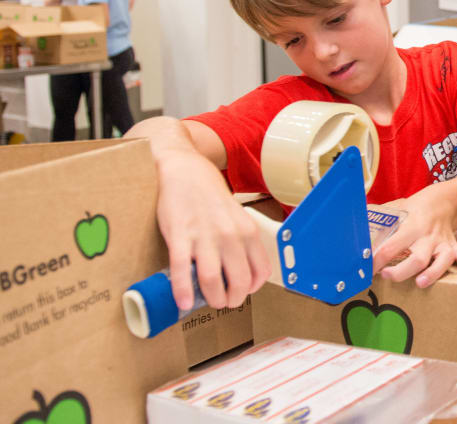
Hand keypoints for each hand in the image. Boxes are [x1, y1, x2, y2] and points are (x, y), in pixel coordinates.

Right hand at [154, 151, 270, 309]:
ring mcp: (204, 236)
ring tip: (207, 302)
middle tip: (223, 302)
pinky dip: (183, 292)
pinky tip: (183, 302)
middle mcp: (230, 235)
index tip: (242, 292)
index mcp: (248, 231)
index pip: (260, 272)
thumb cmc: (211, 196)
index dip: (251, 289)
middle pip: (238, 282)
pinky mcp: (179, 236)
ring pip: (212, 281)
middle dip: (232, 300)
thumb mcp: (237, 216)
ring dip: (211, 299)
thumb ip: (241, 241)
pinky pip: (182, 271)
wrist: (185, 170)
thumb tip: (240, 270)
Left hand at [372, 191, 456, 286]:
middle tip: (387, 276)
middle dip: (403, 270)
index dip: (378, 259)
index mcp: (411, 227)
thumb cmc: (414, 210)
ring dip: (433, 273)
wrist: (441, 201)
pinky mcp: (454, 247)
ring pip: (442, 260)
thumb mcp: (395, 209)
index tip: (368, 269)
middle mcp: (428, 237)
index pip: (392, 246)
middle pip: (418, 258)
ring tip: (420, 283)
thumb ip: (377, 218)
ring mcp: (443, 243)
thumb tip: (351, 223)